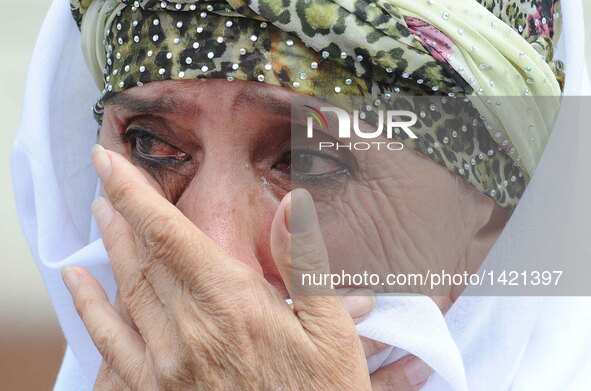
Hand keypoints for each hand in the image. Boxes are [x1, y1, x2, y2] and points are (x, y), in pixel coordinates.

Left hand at [64, 145, 431, 389]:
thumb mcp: (332, 330)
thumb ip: (306, 264)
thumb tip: (295, 205)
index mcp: (234, 305)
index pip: (171, 234)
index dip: (136, 194)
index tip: (111, 162)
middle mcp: (191, 330)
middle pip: (144, 256)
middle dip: (123, 211)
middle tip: (108, 178)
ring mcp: (168, 364)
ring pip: (127, 290)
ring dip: (110, 246)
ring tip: (100, 213)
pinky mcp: (157, 390)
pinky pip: (111, 343)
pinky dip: (90, 308)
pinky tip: (78, 283)